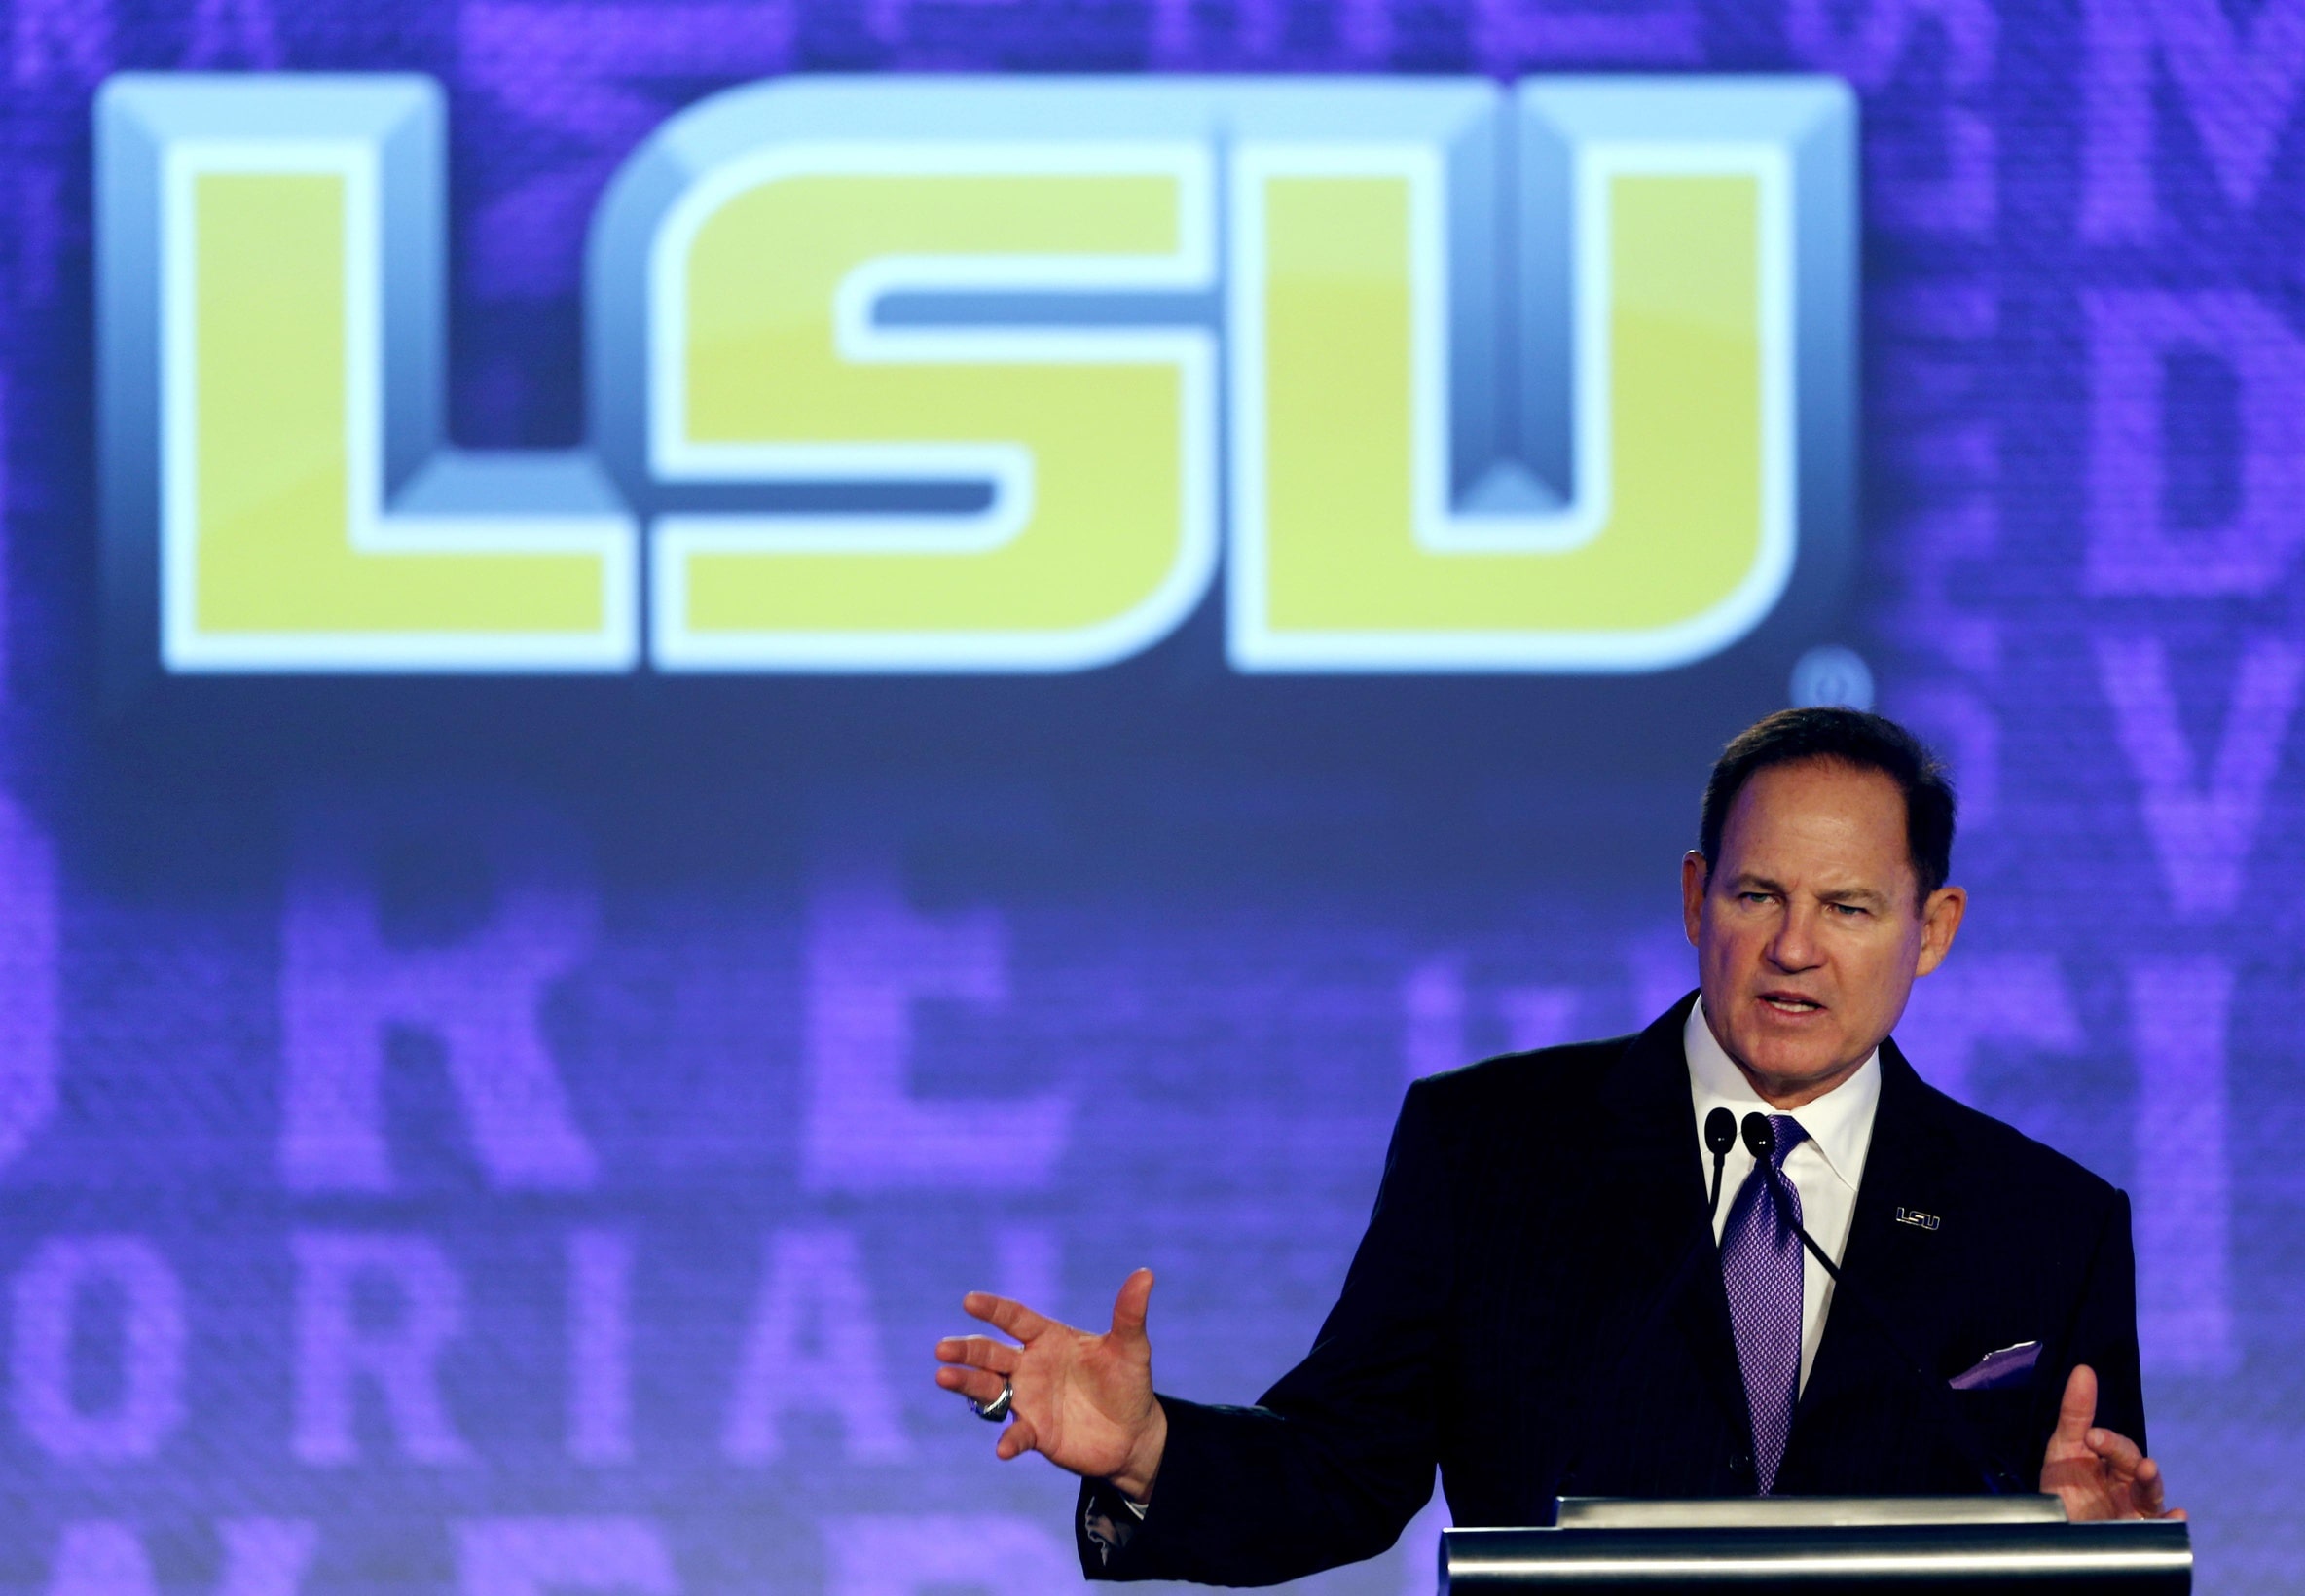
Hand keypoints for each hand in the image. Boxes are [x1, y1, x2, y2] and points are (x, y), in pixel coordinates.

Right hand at [935, 1268, 1168, 1498]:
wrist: (1134, 1434)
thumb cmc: (1128, 1383)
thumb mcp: (1132, 1348)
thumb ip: (1130, 1313)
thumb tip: (1146, 1274)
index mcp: (1049, 1338)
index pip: (1015, 1318)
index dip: (993, 1310)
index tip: (970, 1301)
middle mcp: (1030, 1366)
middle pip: (991, 1353)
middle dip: (966, 1349)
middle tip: (942, 1348)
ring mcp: (1028, 1399)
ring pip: (988, 1388)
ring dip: (966, 1384)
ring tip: (943, 1378)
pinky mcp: (1036, 1432)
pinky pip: (1017, 1434)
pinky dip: (1010, 1440)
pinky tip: (1004, 1448)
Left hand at [2038, 1364, 2182, 1521]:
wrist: (2054, 1534)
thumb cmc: (2063, 1489)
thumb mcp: (2064, 1449)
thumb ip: (2075, 1413)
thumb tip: (2084, 1370)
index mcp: (2113, 1464)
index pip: (2119, 1447)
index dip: (2108, 1440)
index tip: (2091, 1437)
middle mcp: (2129, 1486)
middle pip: (2136, 1468)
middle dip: (2127, 1457)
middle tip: (2108, 1447)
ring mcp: (2135, 1512)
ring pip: (2150, 1494)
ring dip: (2150, 1481)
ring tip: (2147, 1469)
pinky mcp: (2137, 1537)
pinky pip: (2159, 1531)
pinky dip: (2170, 1524)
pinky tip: (2176, 1515)